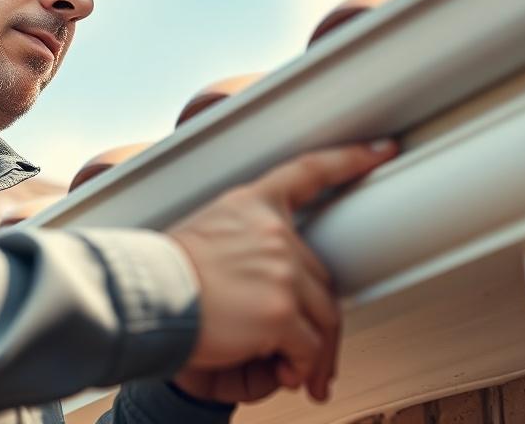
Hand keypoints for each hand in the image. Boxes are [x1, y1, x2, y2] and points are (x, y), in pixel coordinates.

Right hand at [167, 140, 397, 401]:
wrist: (144, 299)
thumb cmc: (163, 277)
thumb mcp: (205, 237)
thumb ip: (247, 248)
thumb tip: (280, 287)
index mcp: (252, 204)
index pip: (309, 171)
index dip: (350, 159)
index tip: (381, 149)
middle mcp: (273, 231)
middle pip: (321, 278)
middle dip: (318, 321)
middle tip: (311, 355)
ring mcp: (280, 269)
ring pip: (323, 317)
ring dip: (313, 352)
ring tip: (297, 373)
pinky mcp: (280, 310)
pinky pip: (308, 347)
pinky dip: (299, 366)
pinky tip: (282, 372)